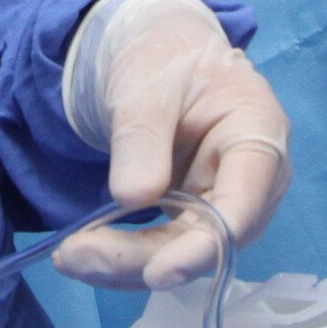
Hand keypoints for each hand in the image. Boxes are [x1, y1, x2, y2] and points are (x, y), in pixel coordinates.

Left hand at [52, 0, 290, 290]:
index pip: (243, 205)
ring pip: (182, 253)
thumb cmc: (164, 59)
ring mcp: (223, 204)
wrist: (159, 56)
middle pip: (209, 240)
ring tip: (68, 257)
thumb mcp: (146, 86)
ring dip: (125, 266)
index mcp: (258, 135)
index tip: (156, 272)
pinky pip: (163, 248)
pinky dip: (122, 257)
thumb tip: (134, 199)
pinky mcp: (193, 217)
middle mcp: (251, 182)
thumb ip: (143, 138)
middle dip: (145, 258)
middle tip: (77, 257)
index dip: (204, 246)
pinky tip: (80, 255)